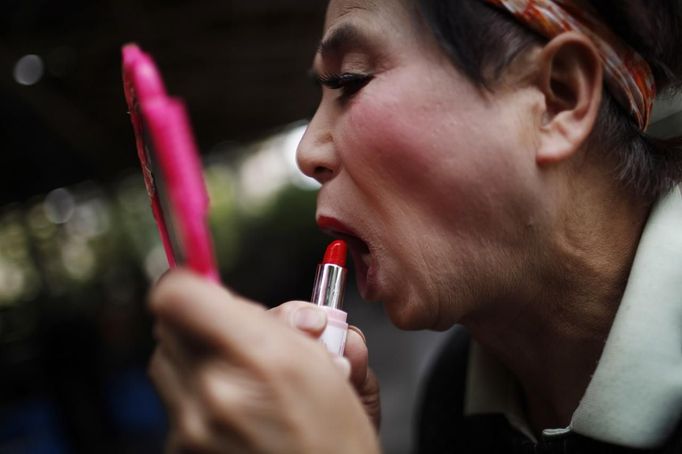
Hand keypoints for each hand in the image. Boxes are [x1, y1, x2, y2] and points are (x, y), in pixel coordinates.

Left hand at [147, 270, 379, 453]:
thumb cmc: (335, 437)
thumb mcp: (325, 362)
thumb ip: (279, 320)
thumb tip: (235, 298)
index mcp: (259, 357)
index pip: (177, 295)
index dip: (186, 283)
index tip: (202, 287)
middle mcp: (215, 392)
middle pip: (169, 327)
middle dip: (200, 324)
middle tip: (237, 338)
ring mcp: (191, 428)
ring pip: (168, 364)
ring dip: (195, 360)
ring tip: (239, 379)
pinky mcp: (179, 449)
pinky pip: (174, 403)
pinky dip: (196, 398)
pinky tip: (233, 412)